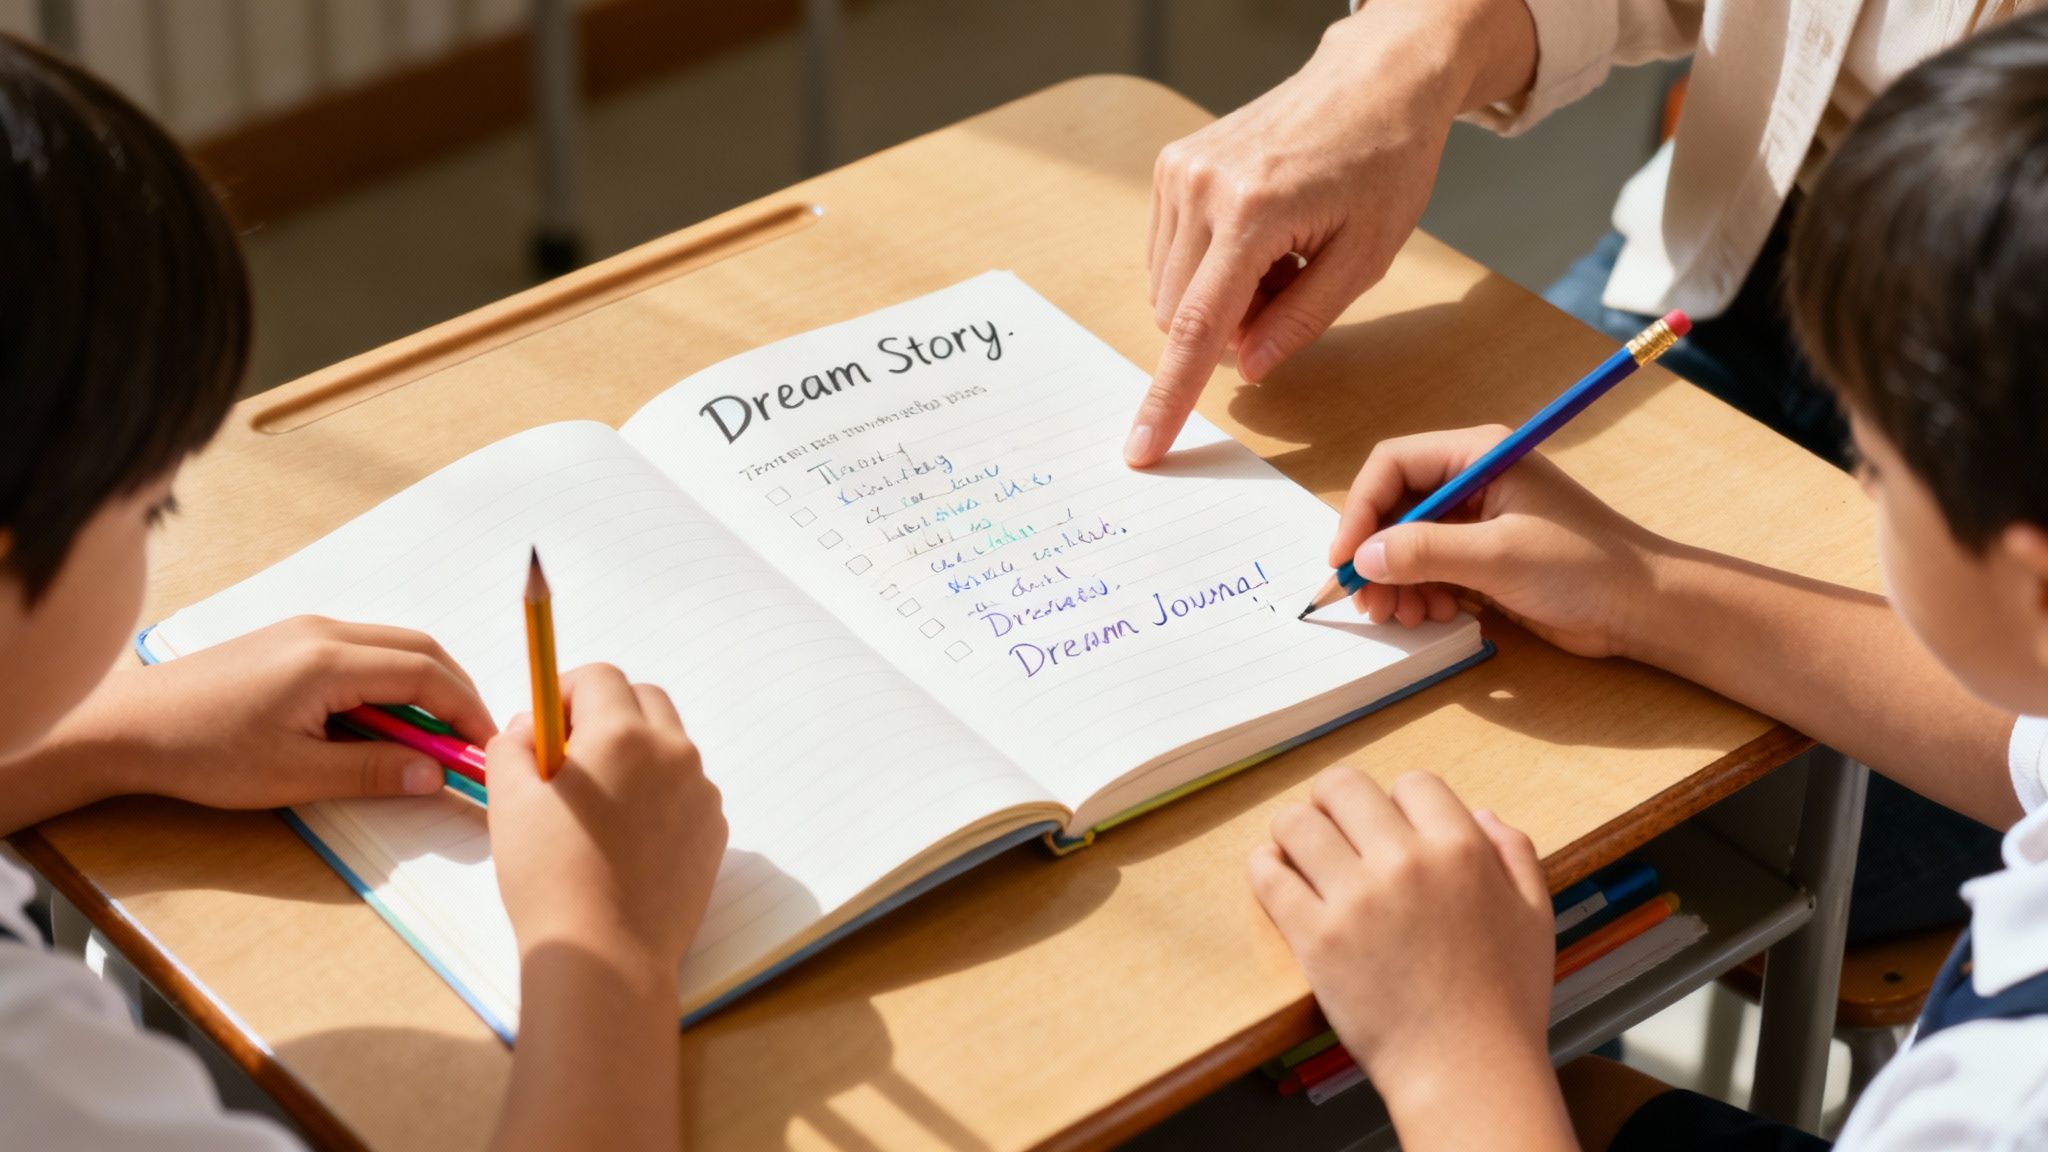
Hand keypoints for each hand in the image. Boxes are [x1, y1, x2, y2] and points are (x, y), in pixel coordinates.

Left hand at [53, 616, 497, 807]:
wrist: (127, 725)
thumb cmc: (202, 752)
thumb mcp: (294, 775)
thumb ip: (372, 770)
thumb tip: (435, 774)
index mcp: (329, 661)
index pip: (426, 675)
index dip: (466, 710)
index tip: (484, 746)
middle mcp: (325, 632)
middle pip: (420, 649)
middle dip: (456, 692)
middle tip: (470, 739)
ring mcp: (306, 630)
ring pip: (393, 645)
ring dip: (425, 684)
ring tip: (432, 735)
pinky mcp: (291, 640)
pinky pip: (364, 649)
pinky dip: (392, 679)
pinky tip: (384, 718)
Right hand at [488, 665, 725, 974]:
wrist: (604, 955)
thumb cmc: (548, 876)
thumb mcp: (508, 800)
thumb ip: (511, 744)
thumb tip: (528, 727)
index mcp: (622, 733)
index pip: (600, 677)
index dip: (565, 692)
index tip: (546, 727)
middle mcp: (673, 752)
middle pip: (644, 700)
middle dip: (605, 714)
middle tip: (568, 759)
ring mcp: (702, 792)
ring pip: (668, 746)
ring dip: (634, 754)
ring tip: (596, 806)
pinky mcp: (715, 831)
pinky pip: (686, 790)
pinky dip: (659, 795)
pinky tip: (626, 840)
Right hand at [1130, 0, 1535, 466]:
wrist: (1375, 80)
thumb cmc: (1385, 162)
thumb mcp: (1366, 256)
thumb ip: (1301, 321)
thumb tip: (1246, 369)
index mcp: (1253, 212)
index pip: (1196, 327)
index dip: (1168, 396)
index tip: (1142, 446)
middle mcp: (1201, 188)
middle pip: (1177, 312)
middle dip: (1226, 329)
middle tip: (1292, 291)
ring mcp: (1179, 171)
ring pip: (1168, 287)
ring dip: (1218, 298)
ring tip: (1281, 256)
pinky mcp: (1172, 165)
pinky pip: (1169, 253)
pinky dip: (1209, 267)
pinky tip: (1258, 237)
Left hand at [1249, 769, 1552, 1089]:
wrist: (1466, 1071)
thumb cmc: (1504, 1002)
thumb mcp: (1536, 916)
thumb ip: (1513, 853)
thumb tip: (1478, 812)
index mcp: (1461, 850)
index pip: (1411, 782)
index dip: (1398, 803)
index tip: (1390, 830)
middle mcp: (1406, 863)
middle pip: (1343, 785)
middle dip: (1334, 801)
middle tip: (1334, 830)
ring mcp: (1356, 899)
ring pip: (1296, 822)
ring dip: (1295, 831)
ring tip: (1302, 854)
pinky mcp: (1315, 937)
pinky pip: (1267, 874)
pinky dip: (1265, 867)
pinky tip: (1276, 876)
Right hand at [1330, 425, 1670, 657]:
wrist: (1642, 609)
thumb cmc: (1583, 568)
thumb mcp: (1497, 556)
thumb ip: (1424, 552)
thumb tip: (1362, 558)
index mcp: (1480, 456)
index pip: (1393, 465)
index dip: (1360, 509)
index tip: (1345, 557)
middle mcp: (1474, 480)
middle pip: (1395, 506)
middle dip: (1376, 554)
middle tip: (1368, 601)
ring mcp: (1479, 519)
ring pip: (1409, 542)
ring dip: (1396, 580)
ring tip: (1404, 616)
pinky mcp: (1485, 555)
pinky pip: (1432, 568)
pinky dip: (1421, 592)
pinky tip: (1431, 615)